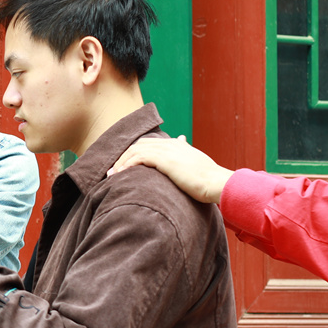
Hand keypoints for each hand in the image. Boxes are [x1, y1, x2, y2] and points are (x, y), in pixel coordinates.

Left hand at [108, 135, 230, 203]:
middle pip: (137, 145)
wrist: (217, 183)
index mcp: (176, 145)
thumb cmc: (208, 181)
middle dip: (122, 158)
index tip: (122, 166)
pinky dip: (126, 165)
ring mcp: (167, 150)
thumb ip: (187, 160)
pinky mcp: (165, 160)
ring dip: (120, 163)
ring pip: (135, 151)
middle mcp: (170, 144)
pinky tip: (119, 174)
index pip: (148, 143)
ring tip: (110, 175)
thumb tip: (184, 151)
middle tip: (111, 171)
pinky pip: (138, 158)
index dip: (132, 153)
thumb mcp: (196, 166)